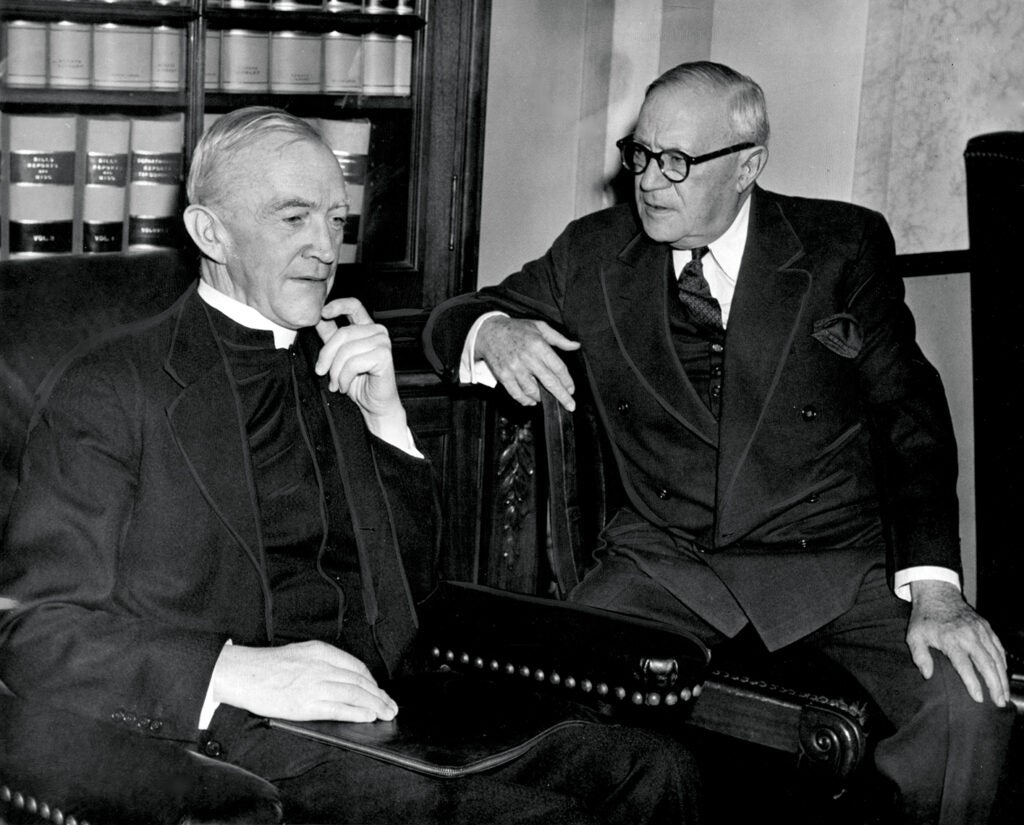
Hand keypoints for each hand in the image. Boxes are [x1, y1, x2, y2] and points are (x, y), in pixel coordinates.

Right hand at [211, 640, 397, 722]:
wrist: (242, 673)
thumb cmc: (268, 665)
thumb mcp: (301, 652)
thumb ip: (324, 661)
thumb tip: (346, 677)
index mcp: (320, 652)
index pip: (356, 666)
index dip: (372, 681)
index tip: (379, 690)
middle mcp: (320, 666)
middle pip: (359, 681)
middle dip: (379, 695)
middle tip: (391, 705)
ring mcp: (313, 685)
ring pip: (353, 694)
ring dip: (374, 705)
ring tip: (386, 713)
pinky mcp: (305, 704)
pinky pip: (337, 708)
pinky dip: (356, 712)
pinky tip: (367, 716)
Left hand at [316, 298, 406, 442]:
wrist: (374, 405)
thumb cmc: (358, 383)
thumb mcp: (338, 357)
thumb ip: (330, 337)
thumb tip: (316, 318)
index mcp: (367, 328)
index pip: (354, 305)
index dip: (337, 305)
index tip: (322, 313)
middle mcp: (378, 331)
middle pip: (343, 333)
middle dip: (326, 355)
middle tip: (321, 372)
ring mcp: (383, 342)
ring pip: (346, 350)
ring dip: (335, 371)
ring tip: (336, 384)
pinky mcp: (385, 356)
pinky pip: (353, 363)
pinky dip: (344, 378)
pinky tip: (345, 387)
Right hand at [475, 316, 580, 410]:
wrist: (489, 332)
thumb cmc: (516, 329)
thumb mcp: (540, 327)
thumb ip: (559, 339)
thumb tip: (576, 346)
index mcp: (538, 345)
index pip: (558, 368)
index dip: (567, 381)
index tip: (571, 389)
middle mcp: (527, 358)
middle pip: (549, 382)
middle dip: (562, 396)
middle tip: (570, 406)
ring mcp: (514, 368)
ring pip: (533, 391)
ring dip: (542, 398)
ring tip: (546, 398)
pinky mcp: (503, 376)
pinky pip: (516, 394)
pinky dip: (525, 400)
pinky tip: (531, 401)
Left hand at [907, 580, 1008, 705]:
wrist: (937, 594)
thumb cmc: (925, 618)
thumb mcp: (914, 636)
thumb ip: (919, 656)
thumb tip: (927, 674)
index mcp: (951, 639)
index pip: (964, 665)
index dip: (973, 683)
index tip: (979, 698)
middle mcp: (968, 635)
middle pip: (986, 664)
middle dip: (995, 685)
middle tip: (999, 702)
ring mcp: (980, 630)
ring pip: (996, 657)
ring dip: (1002, 677)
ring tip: (1004, 695)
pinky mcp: (986, 627)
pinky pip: (999, 647)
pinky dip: (1003, 662)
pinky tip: (1004, 674)